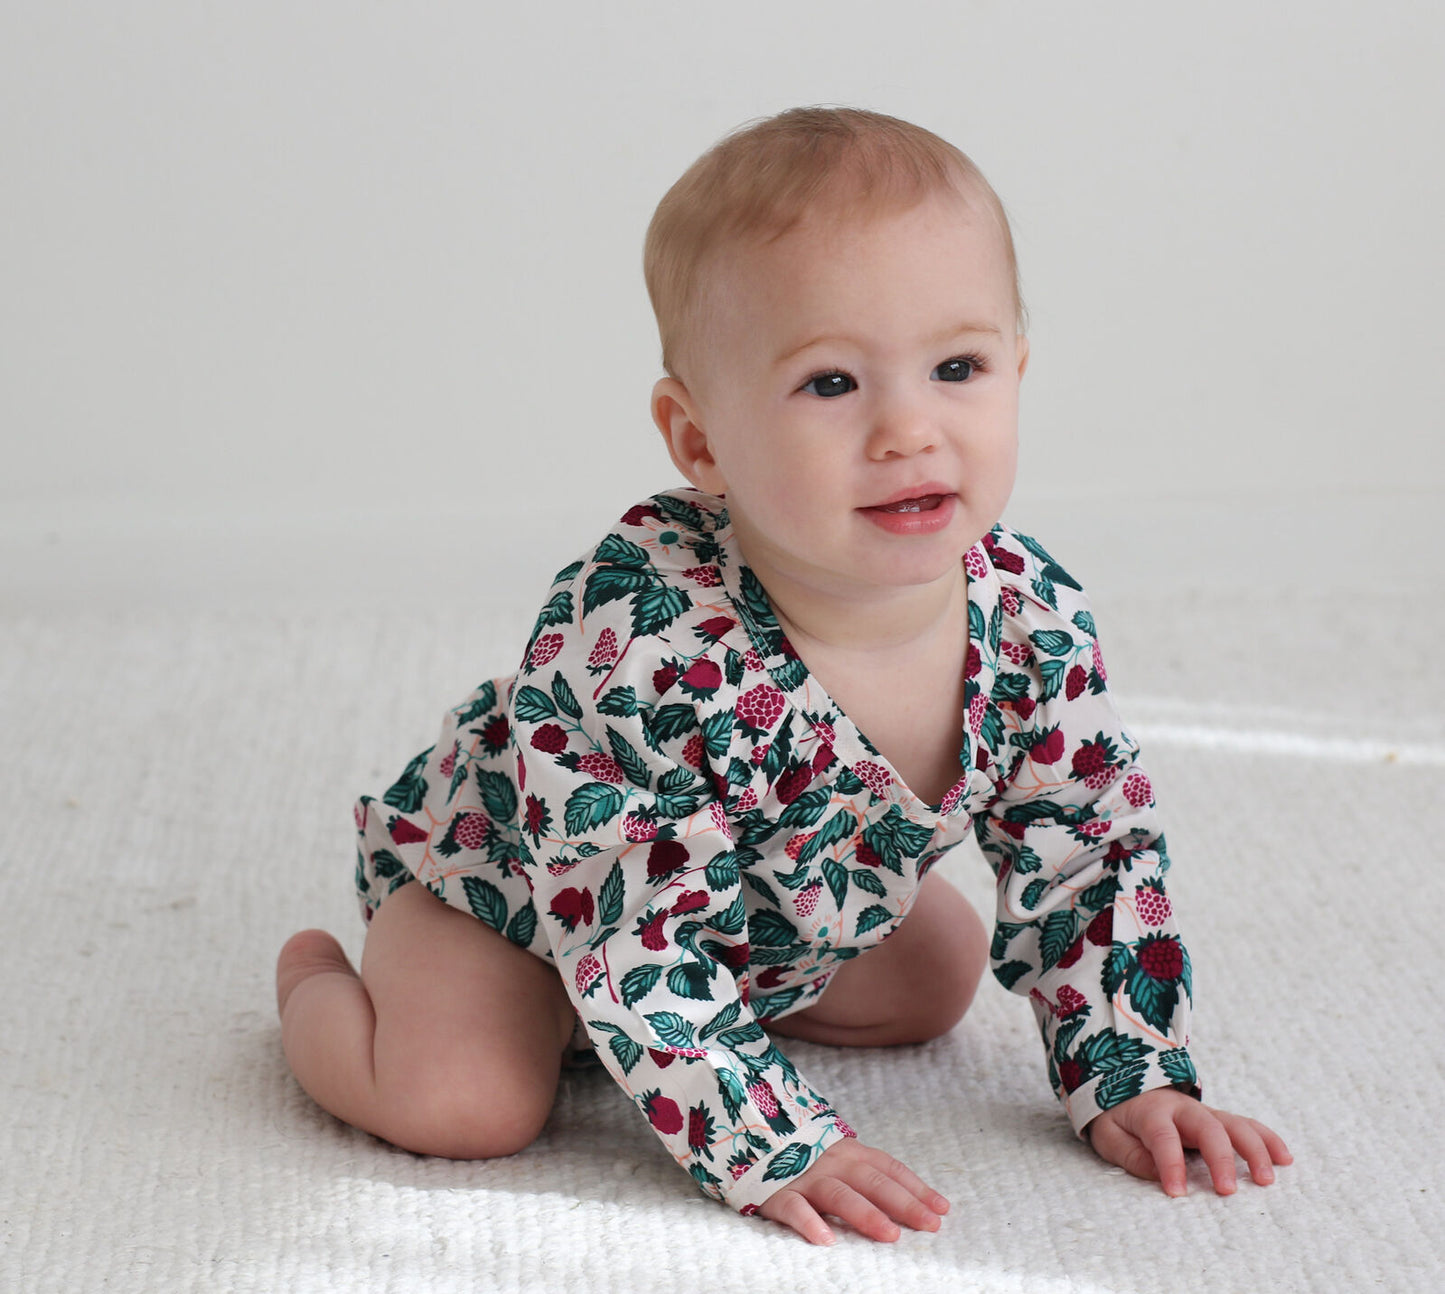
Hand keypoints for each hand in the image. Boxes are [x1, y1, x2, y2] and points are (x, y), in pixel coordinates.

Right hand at [757, 1139, 949, 1244]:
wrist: (748, 1134)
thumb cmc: (803, 1155)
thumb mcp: (837, 1156)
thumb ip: (866, 1173)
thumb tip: (912, 1199)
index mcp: (849, 1151)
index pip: (889, 1169)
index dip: (916, 1188)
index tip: (942, 1209)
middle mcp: (831, 1161)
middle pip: (872, 1181)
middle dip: (903, 1203)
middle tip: (929, 1224)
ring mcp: (804, 1176)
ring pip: (839, 1194)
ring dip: (866, 1214)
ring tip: (890, 1235)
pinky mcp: (776, 1192)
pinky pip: (793, 1208)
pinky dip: (809, 1223)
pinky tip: (826, 1240)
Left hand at [1087, 1087, 1291, 1196]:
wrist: (1124, 1085)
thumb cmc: (1119, 1118)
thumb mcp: (1110, 1135)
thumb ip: (1131, 1155)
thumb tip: (1160, 1176)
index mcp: (1151, 1113)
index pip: (1163, 1138)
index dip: (1170, 1165)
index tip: (1177, 1193)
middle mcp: (1183, 1109)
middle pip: (1207, 1128)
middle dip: (1220, 1158)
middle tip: (1228, 1191)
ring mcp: (1204, 1112)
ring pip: (1235, 1124)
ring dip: (1254, 1150)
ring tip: (1266, 1179)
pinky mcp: (1218, 1119)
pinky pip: (1246, 1125)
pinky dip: (1267, 1139)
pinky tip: (1284, 1158)